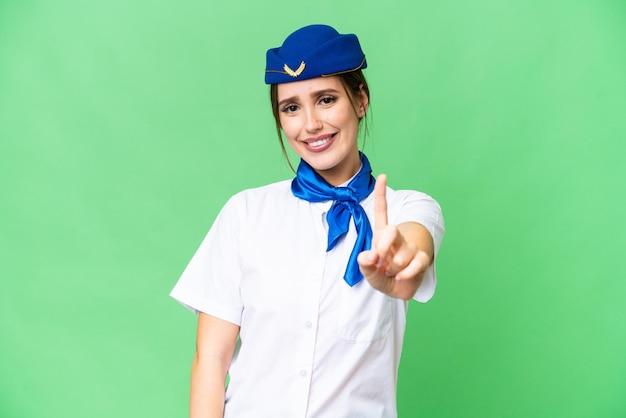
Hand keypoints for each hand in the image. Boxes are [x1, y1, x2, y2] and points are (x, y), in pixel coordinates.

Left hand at [357, 174, 431, 299]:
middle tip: (380, 261)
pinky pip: (416, 263)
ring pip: (402, 253)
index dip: (381, 194)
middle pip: (392, 230)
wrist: (399, 289)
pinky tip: (402, 277)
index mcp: (381, 236)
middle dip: (384, 246)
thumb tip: (370, 256)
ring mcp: (410, 247)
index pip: (382, 212)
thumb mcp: (368, 273)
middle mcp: (397, 238)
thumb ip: (364, 264)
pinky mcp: (422, 258)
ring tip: (392, 273)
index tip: (382, 176)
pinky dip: (406, 274)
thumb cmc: (382, 276)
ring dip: (394, 268)